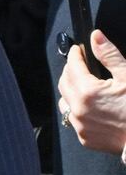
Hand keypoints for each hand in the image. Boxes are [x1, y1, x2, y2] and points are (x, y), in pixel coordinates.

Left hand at [60, 31, 125, 153]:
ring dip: (71, 90)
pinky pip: (74, 119)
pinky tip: (91, 106)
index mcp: (87, 92)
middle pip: (64, 82)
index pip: (72, 66)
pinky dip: (78, 109)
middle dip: (71, 70)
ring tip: (85, 85)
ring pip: (65, 102)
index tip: (78, 49)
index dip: (75, 55)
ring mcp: (79, 125)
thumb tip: (96, 37)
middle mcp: (78, 109)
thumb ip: (109, 56)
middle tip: (81, 64)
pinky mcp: (84, 138)